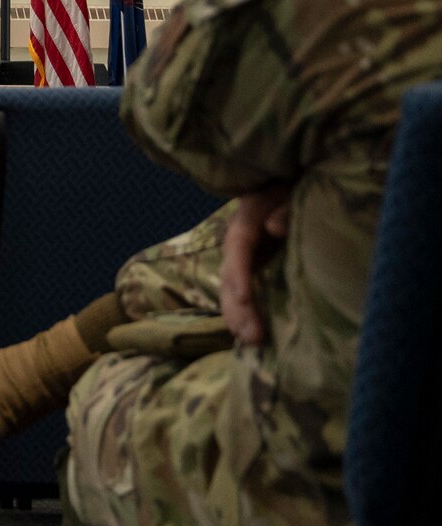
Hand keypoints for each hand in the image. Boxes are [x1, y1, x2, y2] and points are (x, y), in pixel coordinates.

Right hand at [220, 184, 291, 344]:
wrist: (291, 183)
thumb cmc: (294, 186)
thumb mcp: (292, 191)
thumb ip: (285, 207)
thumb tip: (273, 228)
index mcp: (247, 219)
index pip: (237, 246)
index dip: (238, 272)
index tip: (243, 297)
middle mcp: (239, 241)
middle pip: (230, 274)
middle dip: (237, 307)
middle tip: (253, 337)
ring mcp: (245, 256)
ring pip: (231, 287)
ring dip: (238, 315)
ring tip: (249, 342)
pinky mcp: (255, 266)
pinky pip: (243, 291)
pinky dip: (244, 312)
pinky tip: (250, 334)